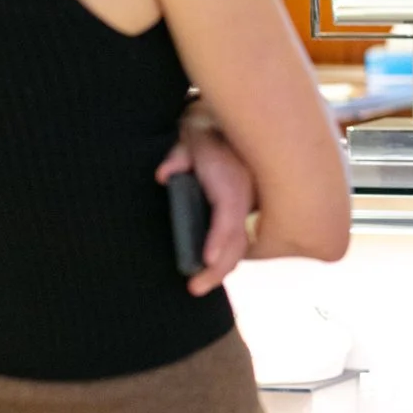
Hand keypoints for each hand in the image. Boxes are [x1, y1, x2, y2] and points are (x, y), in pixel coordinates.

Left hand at [156, 107, 256, 296]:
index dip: (220, 238)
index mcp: (231, 180)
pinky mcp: (243, 211)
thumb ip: (178, 156)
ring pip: (240, 243)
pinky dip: (226, 256)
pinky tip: (209, 269)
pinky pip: (238, 238)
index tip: (207, 259)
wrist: (222, 124)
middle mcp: (244, 196)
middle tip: (194, 287)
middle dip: (219, 267)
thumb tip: (165, 175)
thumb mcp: (190, 138)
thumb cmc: (202, 135)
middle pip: (238, 239)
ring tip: (199, 284)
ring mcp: (247, 205)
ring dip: (223, 266)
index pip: (230, 214)